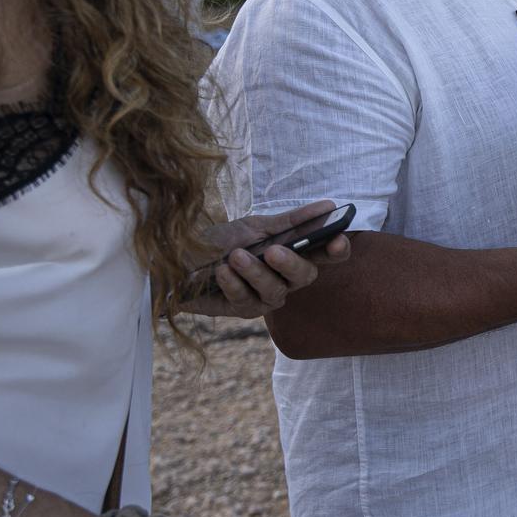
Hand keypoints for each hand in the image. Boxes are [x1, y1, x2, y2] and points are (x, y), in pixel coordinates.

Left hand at [175, 200, 352, 317]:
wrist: (179, 257)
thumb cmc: (222, 241)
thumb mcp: (256, 226)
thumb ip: (292, 220)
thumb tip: (329, 206)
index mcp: (294, 256)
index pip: (325, 255)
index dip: (337, 250)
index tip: (337, 239)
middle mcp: (285, 279)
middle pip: (305, 276)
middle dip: (291, 264)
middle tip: (274, 251)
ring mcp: (264, 297)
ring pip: (275, 291)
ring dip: (255, 272)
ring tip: (236, 256)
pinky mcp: (241, 310)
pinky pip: (245, 300)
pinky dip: (233, 284)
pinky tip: (222, 271)